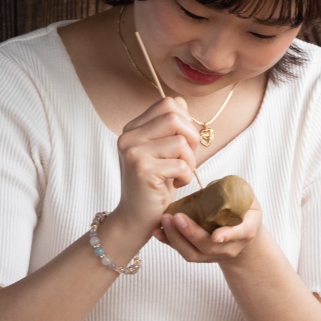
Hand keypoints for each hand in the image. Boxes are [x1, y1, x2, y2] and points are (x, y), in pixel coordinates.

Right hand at [112, 97, 201, 232]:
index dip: (186, 121)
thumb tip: (182, 103)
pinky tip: (176, 184)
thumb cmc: (154, 185)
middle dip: (191, 138)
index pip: (168, 104)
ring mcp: (133, 152)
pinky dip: (186, 176)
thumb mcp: (161, 151)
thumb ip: (168, 128)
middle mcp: (129, 136)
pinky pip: (181, 164)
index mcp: (133, 128)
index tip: (184, 143)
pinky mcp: (142, 169)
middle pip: (175, 117)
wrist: (135, 217)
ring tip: (180, 173)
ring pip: (180, 141)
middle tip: (187, 158)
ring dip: (190, 160)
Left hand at [156, 198, 263, 263]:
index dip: (228, 235)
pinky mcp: (199, 255)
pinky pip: (182, 251)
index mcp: (246, 231)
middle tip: (177, 217)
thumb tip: (214, 184)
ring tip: (164, 220)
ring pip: (193, 254)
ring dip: (176, 238)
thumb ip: (235, 193)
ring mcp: (213, 255)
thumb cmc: (244, 211)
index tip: (216, 235)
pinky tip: (157, 231)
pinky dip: (168, 242)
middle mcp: (230, 248)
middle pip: (209, 246)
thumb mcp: (248, 200)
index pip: (239, 234)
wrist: (242, 233)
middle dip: (191, 233)